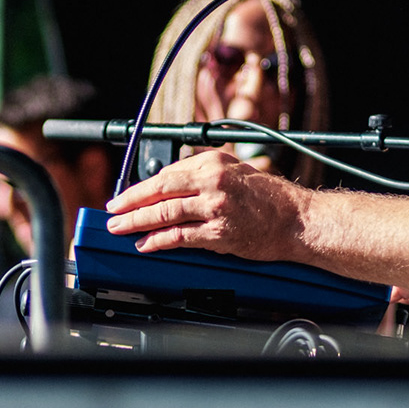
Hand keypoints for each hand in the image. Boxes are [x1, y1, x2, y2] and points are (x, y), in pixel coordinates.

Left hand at [104, 149, 305, 261]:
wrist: (297, 219)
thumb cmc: (268, 197)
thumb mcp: (235, 170)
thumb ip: (203, 172)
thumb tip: (170, 183)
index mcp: (213, 163)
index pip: (166, 175)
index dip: (140, 188)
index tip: (124, 197)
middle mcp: (212, 182)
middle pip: (160, 191)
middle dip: (130, 203)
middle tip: (112, 212)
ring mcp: (215, 208)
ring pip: (164, 214)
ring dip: (136, 222)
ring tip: (120, 229)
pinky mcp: (219, 233)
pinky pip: (180, 237)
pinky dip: (158, 241)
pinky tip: (146, 244)